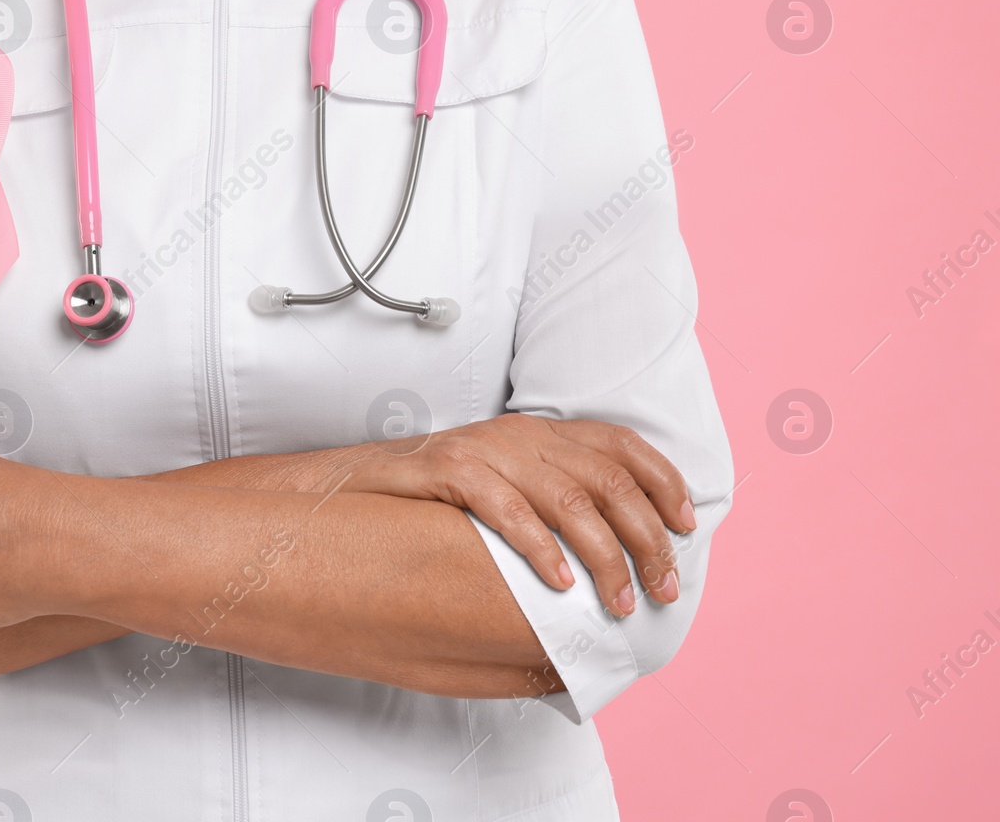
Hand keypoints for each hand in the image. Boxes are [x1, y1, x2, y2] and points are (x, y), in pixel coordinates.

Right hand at [336, 414, 695, 615]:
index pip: (618, 443)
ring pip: (569, 499)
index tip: (687, 524)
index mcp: (536, 433)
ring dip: (605, 556)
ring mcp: (482, 451)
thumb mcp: (497, 484)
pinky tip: (559, 583)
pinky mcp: (447, 472)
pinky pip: (508, 510)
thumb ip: (545, 499)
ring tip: (619, 600)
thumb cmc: (426, 497)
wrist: (347, 482)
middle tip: (661, 587)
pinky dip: (541, 548)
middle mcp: (517, 435)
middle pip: (607, 479)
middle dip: (646, 537)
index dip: (661, 480)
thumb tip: (609, 546)